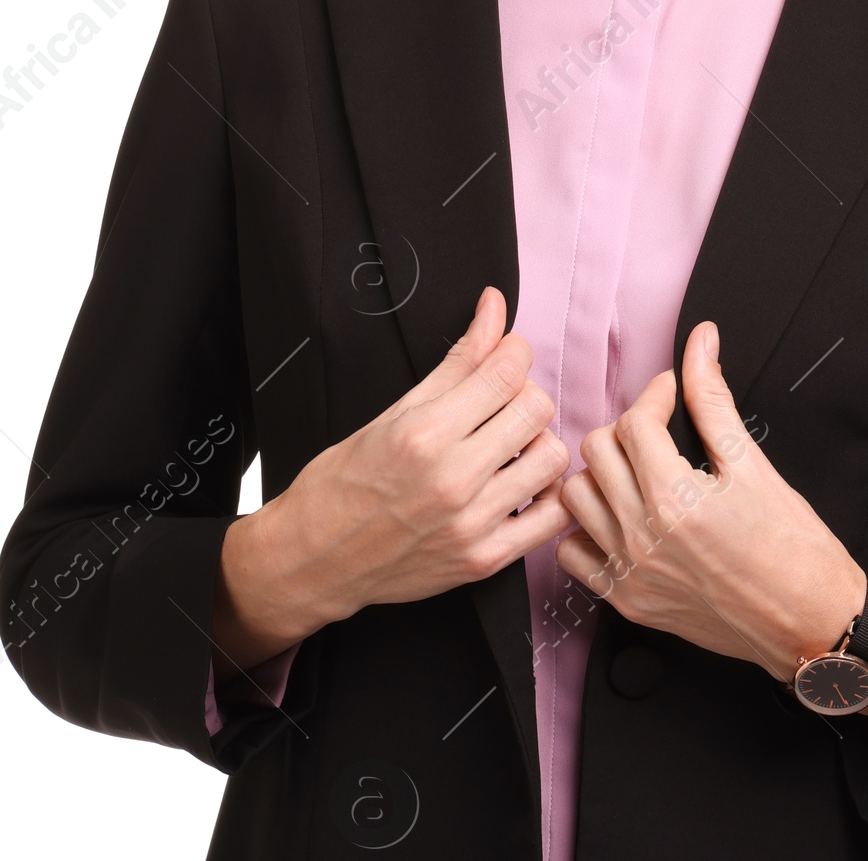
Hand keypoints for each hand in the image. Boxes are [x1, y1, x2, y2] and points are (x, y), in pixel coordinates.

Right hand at [212, 285, 571, 673]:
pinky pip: (553, 517)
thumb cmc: (344, 482)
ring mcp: (471, 524)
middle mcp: (453, 478)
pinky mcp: (484, 560)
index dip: (515, 350)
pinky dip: (547, 494)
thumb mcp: (395, 411)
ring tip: (511, 445)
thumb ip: (457, 360)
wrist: (315, 559)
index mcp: (425, 433)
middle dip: (524, 394)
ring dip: (537, 442)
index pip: (506, 371)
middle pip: (536, 409)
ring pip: (552, 457)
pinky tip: (522, 483)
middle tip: (502, 403)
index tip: (506, 354)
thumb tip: (494, 307)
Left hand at [554, 319, 867, 683]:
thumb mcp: (753, 463)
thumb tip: (700, 341)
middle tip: (659, 432)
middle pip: (597, 451)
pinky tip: (622, 516)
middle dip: (627, 429)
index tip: (673, 395)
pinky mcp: (628, 602)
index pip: (633, 422)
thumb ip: (713, 398)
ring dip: (602, 474)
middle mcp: (643, 538)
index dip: (656, 396)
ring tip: (638, 471)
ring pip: (576, 498)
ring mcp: (631, 574)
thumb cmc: (793, 546)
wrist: (810, 621)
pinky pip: (573, 554)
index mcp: (676, 498)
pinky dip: (587, 529)